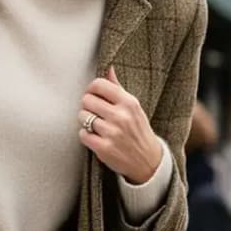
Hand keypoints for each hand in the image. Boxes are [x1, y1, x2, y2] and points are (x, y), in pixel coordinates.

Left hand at [78, 66, 161, 183]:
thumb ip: (118, 89)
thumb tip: (108, 69)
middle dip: (87, 106)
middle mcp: (121, 116)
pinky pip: (83, 134)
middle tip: (94, 113)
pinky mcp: (104, 148)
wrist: (148, 161)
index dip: (91, 89)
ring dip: (85, 121)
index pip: (99, 85)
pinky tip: (95, 137)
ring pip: (83, 117)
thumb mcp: (133, 108)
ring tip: (95, 125)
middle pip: (87, 100)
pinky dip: (86, 135)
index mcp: (129, 102)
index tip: (93, 95)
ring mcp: (112, 133)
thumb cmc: (138, 131)